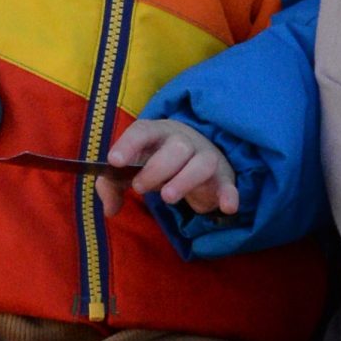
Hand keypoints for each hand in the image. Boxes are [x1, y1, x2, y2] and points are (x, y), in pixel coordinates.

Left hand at [100, 118, 239, 217]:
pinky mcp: (222, 179)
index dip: (128, 144)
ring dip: (184, 180)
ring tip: (167, 196)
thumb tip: (110, 209)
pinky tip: (227, 207)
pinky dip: (230, 194)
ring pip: (202, 162)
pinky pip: (229, 184)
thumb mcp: (131, 170)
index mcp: (157, 133)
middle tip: (140, 187)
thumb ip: (111, 186)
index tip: (114, 161)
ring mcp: (206, 158)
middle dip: (156, 168)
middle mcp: (184, 141)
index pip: (143, 130)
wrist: (196, 160)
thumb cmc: (156, 163)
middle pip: (176, 147)